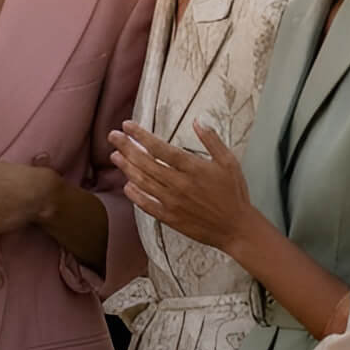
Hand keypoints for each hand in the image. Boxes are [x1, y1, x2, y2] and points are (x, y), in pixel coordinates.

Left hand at [108, 120, 255, 252]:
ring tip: (115, 156)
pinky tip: (127, 186)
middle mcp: (179, 184)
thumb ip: (212, 140)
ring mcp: (173, 202)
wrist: (236, 228)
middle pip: (146, 163)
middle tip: (113, 136)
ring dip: (127, 168)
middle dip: (126, 147)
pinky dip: (135, 195)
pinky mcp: (170, 218)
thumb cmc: (234, 193)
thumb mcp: (229, 161)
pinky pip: (147, 205)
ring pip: (143, 182)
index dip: (140, 136)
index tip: (127, 125)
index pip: (160, 148)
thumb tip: (197, 121)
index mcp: (192, 168)